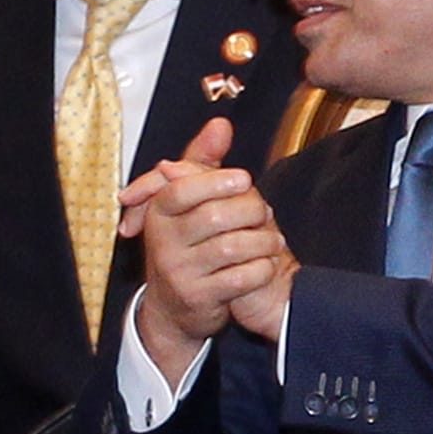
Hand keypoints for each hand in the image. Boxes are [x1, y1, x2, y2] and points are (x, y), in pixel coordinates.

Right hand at [119, 116, 295, 379]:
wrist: (172, 309)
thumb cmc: (185, 245)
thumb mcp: (187, 204)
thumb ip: (202, 162)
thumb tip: (220, 124)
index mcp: (159, 214)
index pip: (182, 190)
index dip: (216, 182)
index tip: (245, 180)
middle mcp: (162, 243)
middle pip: (214, 217)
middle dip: (250, 211)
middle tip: (266, 212)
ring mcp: (179, 273)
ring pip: (232, 248)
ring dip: (263, 241)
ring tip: (273, 240)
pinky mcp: (198, 299)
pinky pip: (241, 279)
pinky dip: (262, 269)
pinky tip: (266, 264)